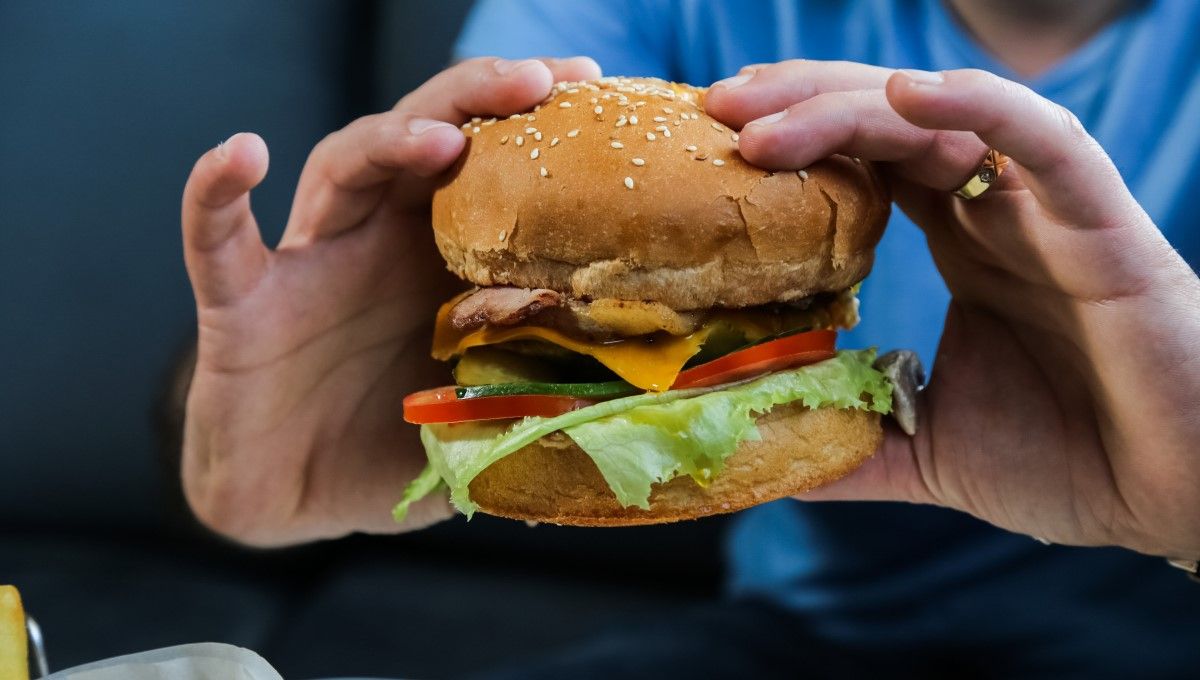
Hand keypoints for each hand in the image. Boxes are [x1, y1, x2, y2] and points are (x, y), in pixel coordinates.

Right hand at [181, 56, 600, 545]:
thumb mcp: (479, 423)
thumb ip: (539, 404)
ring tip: (442, 134)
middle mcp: (380, 243)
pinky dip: (217, 193)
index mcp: (441, 263)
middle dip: (480, 100)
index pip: (492, 173)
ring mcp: (310, 264)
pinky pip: (216, 238)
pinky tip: (241, 153)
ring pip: (344, 168)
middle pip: (426, 140)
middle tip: (542, 79)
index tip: (597, 92)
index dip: (540, 131)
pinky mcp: (241, 303)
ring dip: (389, 140)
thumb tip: (631, 413)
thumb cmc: (386, 448)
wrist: (288, 499)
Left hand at [707, 61, 1199, 558]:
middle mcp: (998, 214)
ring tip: (764, 122)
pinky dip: (980, 109)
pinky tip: (909, 95)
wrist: (1182, 495)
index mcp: (961, 247)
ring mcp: (1047, 212)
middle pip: (886, 125)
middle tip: (716, 106)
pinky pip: (1046, 143)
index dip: (793, 146)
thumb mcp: (929, 450)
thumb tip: (758, 452)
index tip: (712, 146)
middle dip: (798, 105)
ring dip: (850, 109)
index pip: (863, 166)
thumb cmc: (1076, 462)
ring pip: (944, 122)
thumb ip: (849, 440)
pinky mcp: (1104, 226)